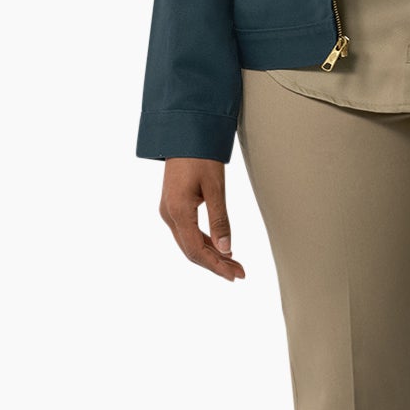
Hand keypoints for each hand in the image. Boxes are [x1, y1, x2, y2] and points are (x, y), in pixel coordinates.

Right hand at [160, 158, 245, 280]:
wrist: (184, 134)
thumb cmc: (201, 156)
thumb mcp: (215, 187)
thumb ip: (220, 220)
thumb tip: (227, 249)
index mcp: (178, 211)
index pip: (196, 250)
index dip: (216, 266)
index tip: (235, 275)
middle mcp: (169, 215)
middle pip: (191, 251)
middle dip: (216, 264)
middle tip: (240, 274)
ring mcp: (169, 212)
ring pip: (189, 243)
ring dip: (211, 255)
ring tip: (234, 264)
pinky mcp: (174, 207)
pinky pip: (188, 232)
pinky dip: (204, 243)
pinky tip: (220, 248)